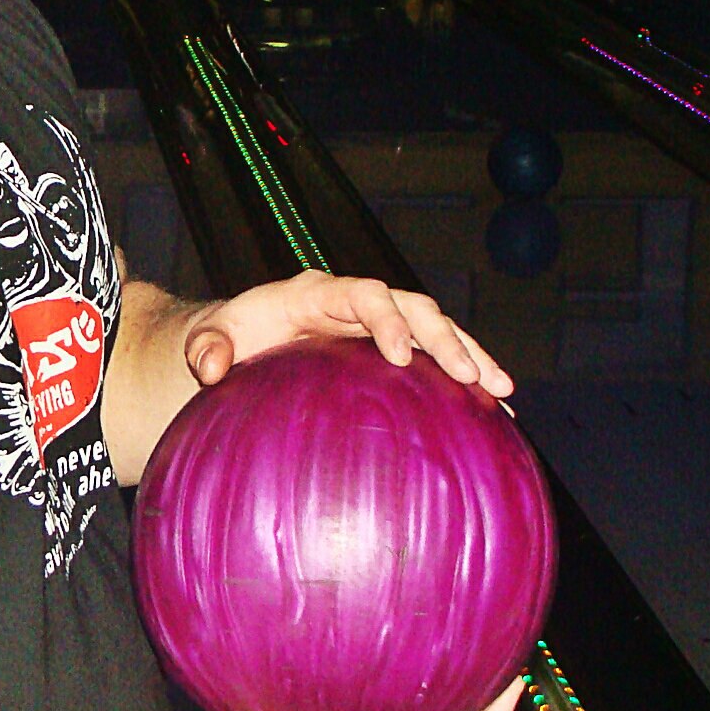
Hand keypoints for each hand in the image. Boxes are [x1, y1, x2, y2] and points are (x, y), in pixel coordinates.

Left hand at [182, 271, 512, 397]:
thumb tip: (211, 367)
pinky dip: (464, 382)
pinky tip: (495, 416)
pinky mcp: (386, 355)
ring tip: (503, 394)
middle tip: (471, 377)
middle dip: (446, 340)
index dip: (387, 319)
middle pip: (413, 308)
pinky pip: (432, 363)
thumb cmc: (224, 339)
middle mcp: (354, 305)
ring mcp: (376, 329)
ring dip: (471, 358)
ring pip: (434, 332)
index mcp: (316, 294)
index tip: (402, 355)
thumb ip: (206, 347)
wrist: (234, 344)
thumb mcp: (208, 339)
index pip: (363, 295)